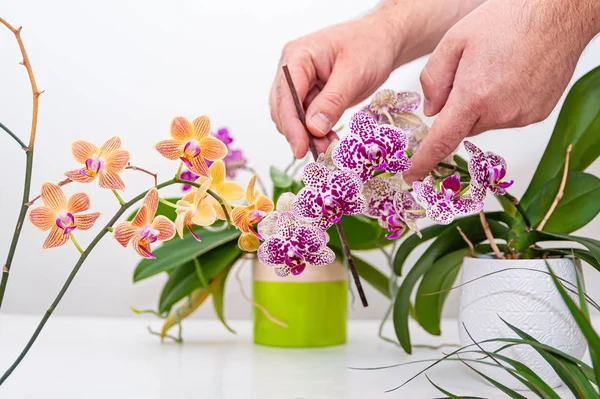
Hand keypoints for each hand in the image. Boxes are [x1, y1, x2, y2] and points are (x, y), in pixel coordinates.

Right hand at [269, 11, 399, 157]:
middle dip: (299, 133)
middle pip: (283, 109)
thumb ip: (332, 101)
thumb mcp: (354, 73)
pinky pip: (306, 119)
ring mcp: (300, 83)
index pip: (286, 95)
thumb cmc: (370, 46)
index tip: (301, 148)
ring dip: (306, 136)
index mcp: (298, 56)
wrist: (382, 41)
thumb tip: (313, 128)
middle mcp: (292, 69)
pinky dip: (315, 133)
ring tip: (329, 146)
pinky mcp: (310, 95)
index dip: (291, 125)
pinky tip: (330, 139)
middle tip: (321, 152)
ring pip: (292, 118)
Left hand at [404, 0, 599, 182]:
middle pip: (464, 127)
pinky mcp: (538, 113)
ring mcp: (521, 116)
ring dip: (483, 104)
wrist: (557, 13)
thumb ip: (434, 79)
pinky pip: (508, 116)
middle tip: (471, 74)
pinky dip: (504, 102)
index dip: (423, 162)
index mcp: (474, 96)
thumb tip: (431, 111)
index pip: (441, 141)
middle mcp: (499, 113)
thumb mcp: (454, 41)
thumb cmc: (508, 19)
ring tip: (497, 68)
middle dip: (460, 108)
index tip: (412, 176)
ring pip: (486, 122)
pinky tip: (512, 75)